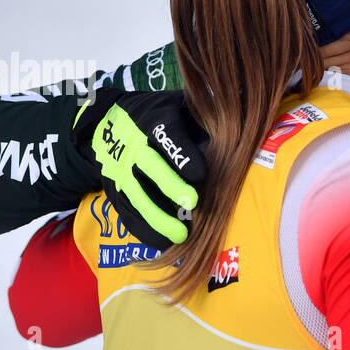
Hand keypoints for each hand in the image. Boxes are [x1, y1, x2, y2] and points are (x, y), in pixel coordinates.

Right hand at [71, 86, 206, 248]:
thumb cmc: (162, 117)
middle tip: (193, 202)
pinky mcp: (114, 189)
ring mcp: (121, 169)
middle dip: (170, 185)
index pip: (167, 135)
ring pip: (136, 193)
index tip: (202, 173)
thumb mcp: (180, 107)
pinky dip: (143, 228)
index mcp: (154, 120)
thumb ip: (204, 118)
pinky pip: (126, 212)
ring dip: (157, 216)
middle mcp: (134, 145)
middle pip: (150, 165)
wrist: (110, 122)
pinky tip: (162, 243)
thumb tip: (239, 126)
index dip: (183, 155)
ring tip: (180, 234)